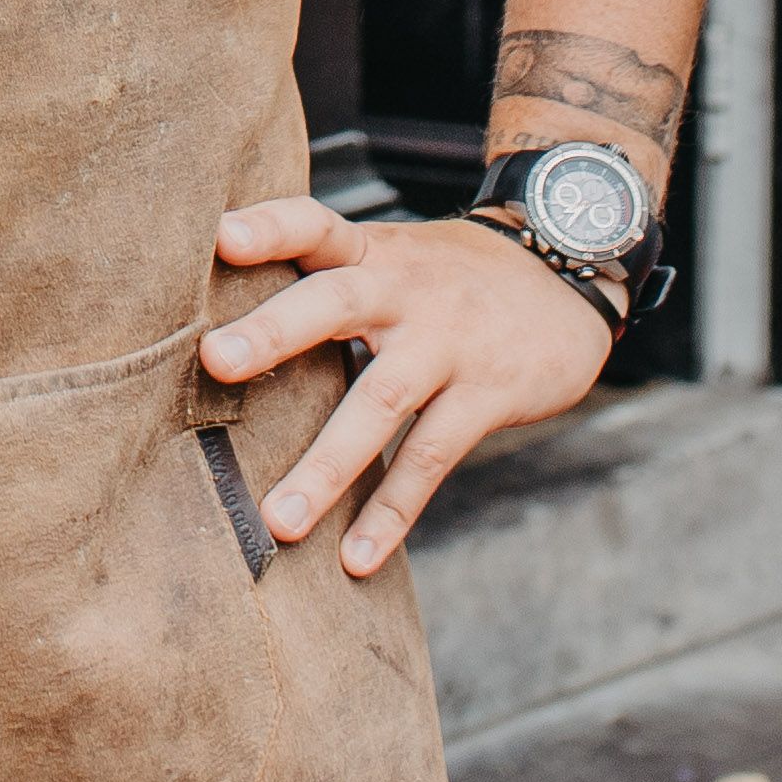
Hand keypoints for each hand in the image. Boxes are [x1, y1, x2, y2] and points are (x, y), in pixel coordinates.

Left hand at [203, 196, 617, 577]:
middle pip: (333, 301)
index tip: (222, 238)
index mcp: (372, 252)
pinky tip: (356, 556)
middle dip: (274, 331)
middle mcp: (404, 289)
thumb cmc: (450, 277)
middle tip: (214, 361)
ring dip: (327, 464)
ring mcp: (447, 342)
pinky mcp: (486, 394)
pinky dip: (391, 511)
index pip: (315, 224)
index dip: (270, 227)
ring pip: (379, 401)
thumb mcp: (394, 256)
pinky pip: (431, 457)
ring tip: (278, 521)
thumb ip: (327, 281)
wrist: (566, 274)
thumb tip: (227, 334)